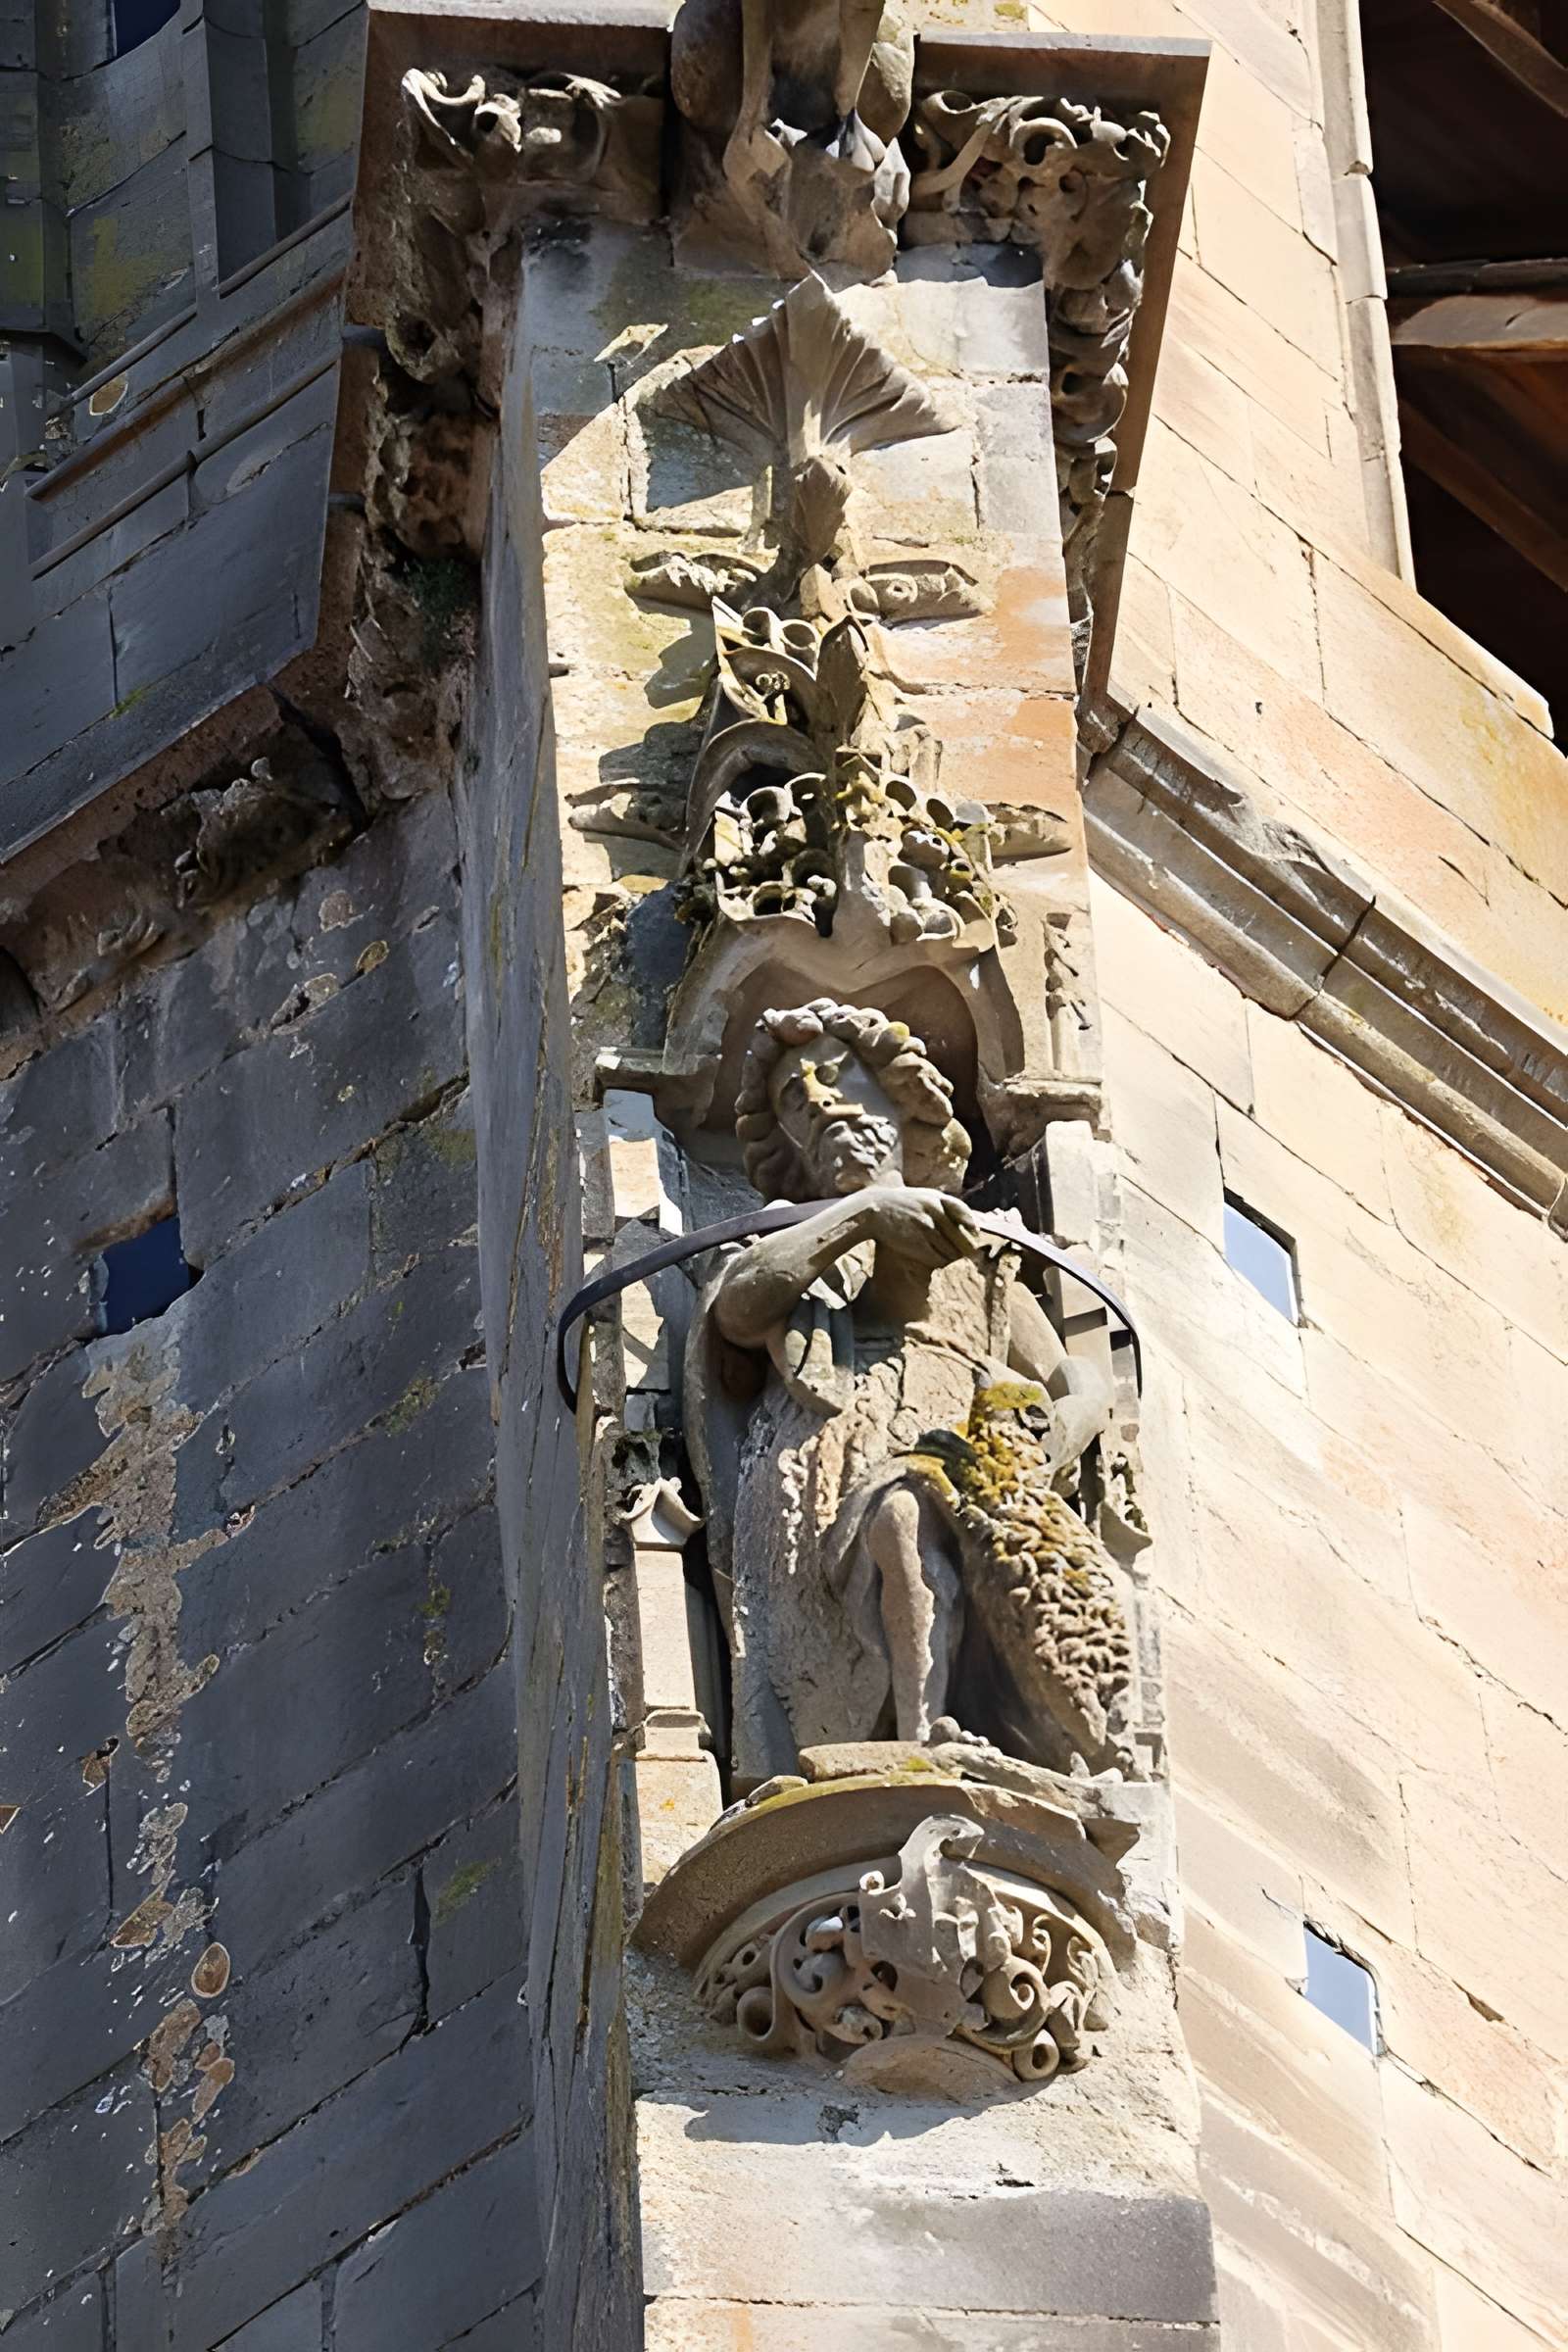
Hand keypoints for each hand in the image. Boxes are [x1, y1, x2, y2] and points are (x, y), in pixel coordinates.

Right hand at [851, 1187, 980, 1272]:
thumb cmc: (899, 1204)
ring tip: (948, 1256)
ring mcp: (926, 1227)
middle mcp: (933, 1211)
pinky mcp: (918, 1243)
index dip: (971, 1223)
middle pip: (959, 1235)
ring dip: (952, 1256)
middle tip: (969, 1252)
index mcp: (935, 1198)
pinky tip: (936, 1259)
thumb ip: (940, 1204)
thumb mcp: (921, 1196)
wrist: (873, 1210)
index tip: (974, 1232)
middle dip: (965, 1246)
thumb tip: (963, 1219)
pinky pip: (938, 1258)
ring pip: (950, 1250)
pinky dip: (941, 1261)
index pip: (962, 1211)